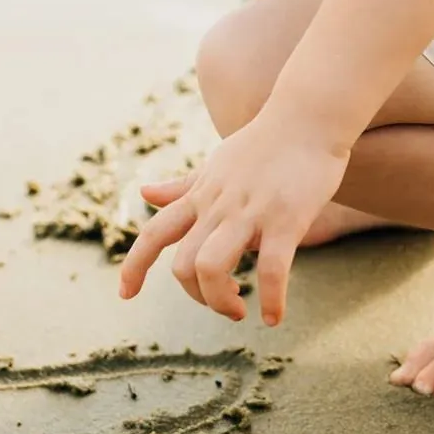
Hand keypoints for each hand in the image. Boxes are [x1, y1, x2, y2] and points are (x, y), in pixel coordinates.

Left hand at [118, 119, 348, 324]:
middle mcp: (218, 206)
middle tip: (228, 302)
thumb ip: (183, 186)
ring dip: (220, 301)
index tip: (125, 295)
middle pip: (183, 265)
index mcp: (201, 196)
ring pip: (211, 267)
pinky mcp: (285, 220)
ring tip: (243, 310)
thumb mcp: (216, 165)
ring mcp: (250, 212)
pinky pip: (271, 270)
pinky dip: (270, 301)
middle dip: (198, 296)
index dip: (134, 266)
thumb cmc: (265, 143)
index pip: (153, 233)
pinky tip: (274, 317)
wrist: (309, 117)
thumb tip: (144, 192)